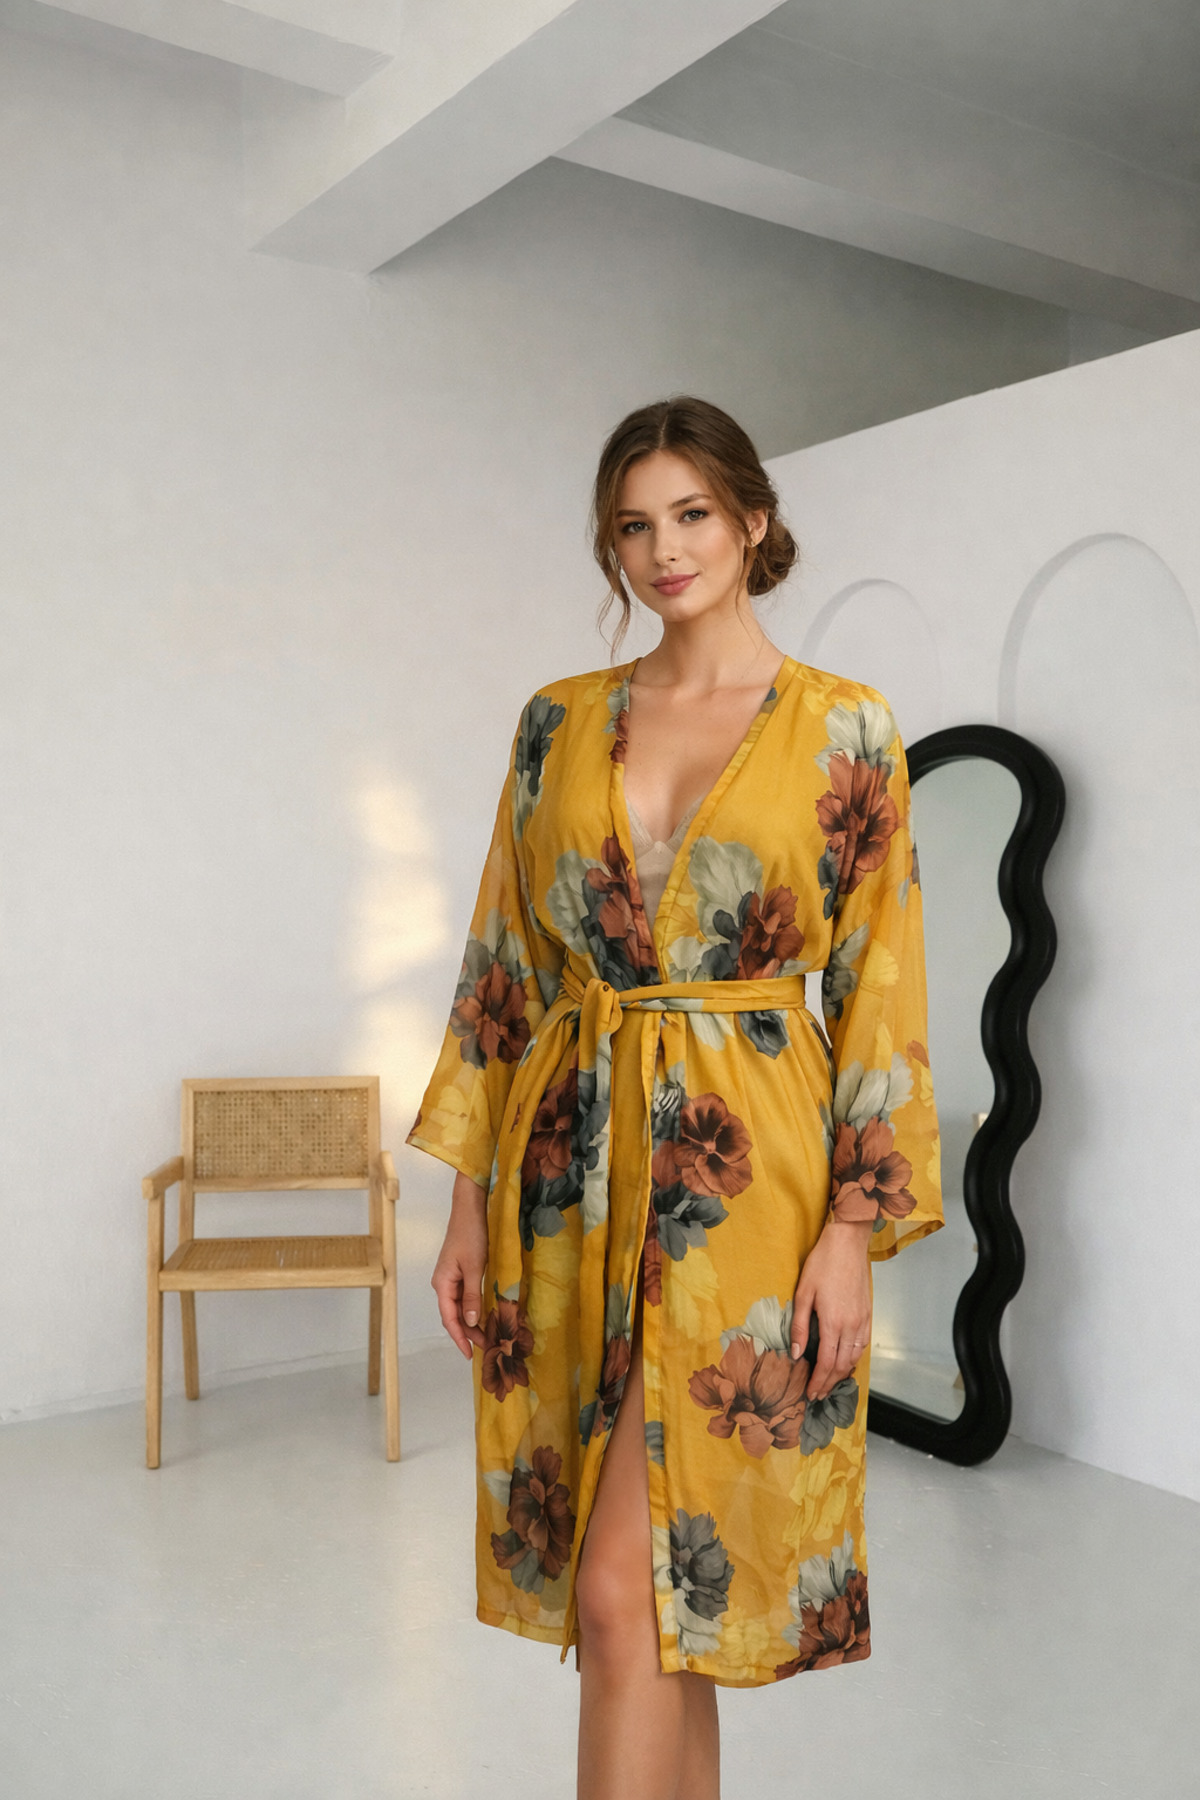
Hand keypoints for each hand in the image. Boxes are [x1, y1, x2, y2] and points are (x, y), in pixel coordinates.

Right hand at [431, 1172, 488, 1358]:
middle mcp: (443, 1284)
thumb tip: (472, 1322)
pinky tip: (484, 1315)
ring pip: (460, 1307)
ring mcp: (451, 1278)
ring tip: (488, 1336)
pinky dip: (474, 1308)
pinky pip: (465, 1297)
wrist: (469, 1209)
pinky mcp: (460, 1271)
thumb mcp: (474, 1267)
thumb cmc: (471, 1236)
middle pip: (454, 1315)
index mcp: (442, 1284)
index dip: (459, 1338)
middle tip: (488, 1347)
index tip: (470, 1355)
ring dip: (472, 1322)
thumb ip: (472, 1296)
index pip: (449, 1319)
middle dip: (468, 1333)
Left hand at [791, 1217, 872, 1400]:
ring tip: (830, 1383)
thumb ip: (799, 1326)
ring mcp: (862, 1320)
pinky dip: (854, 1358)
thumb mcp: (803, 1293)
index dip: (818, 1381)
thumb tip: (795, 1353)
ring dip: (842, 1374)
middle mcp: (851, 1326)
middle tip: (818, 1395)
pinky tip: (846, 1361)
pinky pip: (863, 1344)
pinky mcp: (868, 1313)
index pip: (826, 1363)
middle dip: (829, 1383)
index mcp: (833, 1322)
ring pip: (855, 1357)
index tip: (810, 1393)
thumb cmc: (822, 1264)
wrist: (847, 1243)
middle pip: (842, 1365)